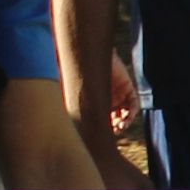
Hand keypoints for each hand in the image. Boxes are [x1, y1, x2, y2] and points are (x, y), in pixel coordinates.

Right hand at [67, 48, 138, 176]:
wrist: (88, 53)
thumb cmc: (75, 71)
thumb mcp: (68, 93)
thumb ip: (65, 106)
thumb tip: (55, 121)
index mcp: (96, 103)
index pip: (104, 121)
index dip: (105, 130)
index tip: (102, 136)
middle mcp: (109, 100)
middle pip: (117, 119)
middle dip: (116, 128)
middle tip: (112, 132)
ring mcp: (119, 94)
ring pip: (126, 113)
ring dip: (125, 122)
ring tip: (119, 126)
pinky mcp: (127, 86)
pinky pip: (134, 102)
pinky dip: (132, 112)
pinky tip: (126, 118)